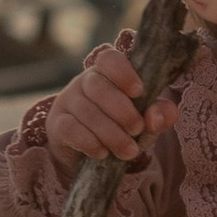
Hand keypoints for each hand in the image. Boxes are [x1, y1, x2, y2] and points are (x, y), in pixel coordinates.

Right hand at [44, 36, 173, 171]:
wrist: (88, 157)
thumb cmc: (121, 128)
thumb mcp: (146, 122)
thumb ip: (159, 116)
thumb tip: (157, 117)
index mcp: (108, 73)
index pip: (109, 59)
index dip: (123, 72)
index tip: (139, 91)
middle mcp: (84, 82)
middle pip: (97, 86)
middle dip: (121, 110)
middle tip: (137, 129)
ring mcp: (68, 102)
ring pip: (86, 112)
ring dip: (111, 134)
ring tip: (129, 151)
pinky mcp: (57, 125)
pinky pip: (71, 129)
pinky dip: (90, 142)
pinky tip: (103, 153)